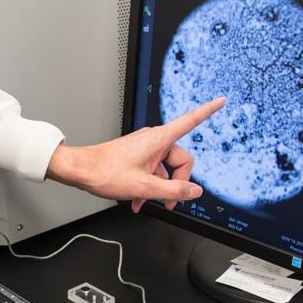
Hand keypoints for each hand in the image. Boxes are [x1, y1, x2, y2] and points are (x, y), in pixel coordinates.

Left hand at [46, 97, 225, 211]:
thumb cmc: (105, 172)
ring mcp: (144, 148)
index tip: (221, 101)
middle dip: (175, 182)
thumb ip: (174, 191)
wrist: (81, 170)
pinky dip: (148, 185)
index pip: (190, 121)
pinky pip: (152, 170)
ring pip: (164, 169)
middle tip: (167, 201)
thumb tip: (194, 191)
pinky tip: (138, 200)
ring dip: (158, 188)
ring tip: (144, 201)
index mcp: (159, 140)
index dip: (207, 111)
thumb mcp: (145, 187)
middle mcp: (153, 140)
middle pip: (180, 160)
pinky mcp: (137, 155)